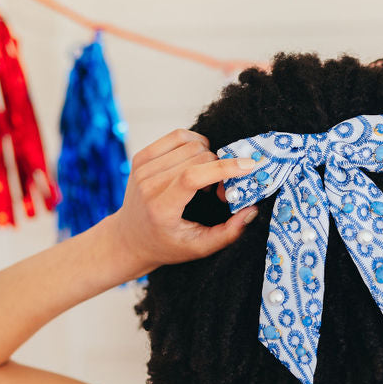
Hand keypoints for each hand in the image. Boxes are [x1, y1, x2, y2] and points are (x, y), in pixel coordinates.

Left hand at [105, 128, 257, 275]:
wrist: (130, 238)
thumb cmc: (167, 244)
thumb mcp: (199, 247)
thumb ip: (229, 233)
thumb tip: (252, 211)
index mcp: (160, 208)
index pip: (192, 177)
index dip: (223, 168)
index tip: (248, 166)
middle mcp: (148, 184)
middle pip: (196, 157)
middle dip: (219, 168)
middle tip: (220, 191)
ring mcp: (143, 168)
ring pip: (190, 144)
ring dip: (208, 156)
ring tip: (206, 179)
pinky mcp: (142, 156)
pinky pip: (178, 136)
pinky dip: (195, 144)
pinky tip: (197, 163)